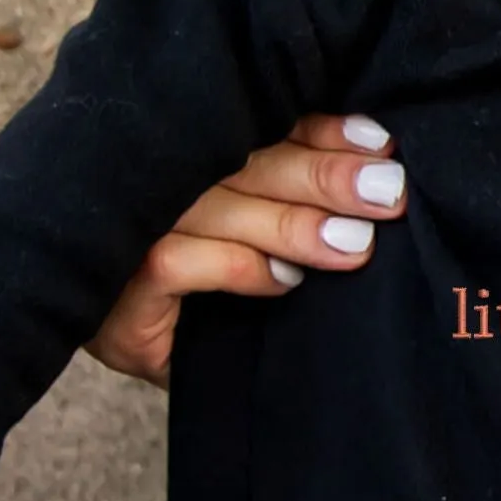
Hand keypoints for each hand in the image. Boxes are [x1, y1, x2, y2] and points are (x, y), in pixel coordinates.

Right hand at [83, 114, 404, 387]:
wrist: (166, 373)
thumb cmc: (225, 298)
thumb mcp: (271, 234)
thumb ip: (303, 193)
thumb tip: (380, 170)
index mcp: (189, 157)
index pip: (260, 127)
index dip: (321, 132)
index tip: (381, 144)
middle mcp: (152, 187)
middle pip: (243, 162)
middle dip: (324, 177)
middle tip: (387, 193)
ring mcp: (123, 240)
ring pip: (214, 208)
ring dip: (292, 226)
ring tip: (354, 244)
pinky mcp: (112, 300)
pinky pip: (174, 262)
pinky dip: (238, 266)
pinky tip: (285, 282)